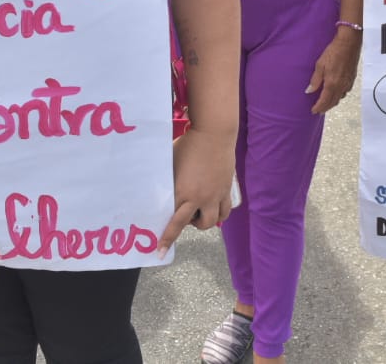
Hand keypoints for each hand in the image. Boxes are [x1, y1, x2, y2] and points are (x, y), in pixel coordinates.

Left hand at [158, 127, 234, 254]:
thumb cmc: (187, 145)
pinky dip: (218, 214)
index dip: (165, 235)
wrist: (214, 134)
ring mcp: (215, 195)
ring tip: (195, 214)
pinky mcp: (226, 190)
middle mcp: (199, 198)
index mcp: (182, 191)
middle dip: (178, 233)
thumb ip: (167, 180)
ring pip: (210, 222)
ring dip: (201, 222)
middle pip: (190, 225)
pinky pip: (224, 211)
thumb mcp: (170, 163)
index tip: (159, 251)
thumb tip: (159, 191)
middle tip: (171, 235)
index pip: (172, 220)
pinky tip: (212, 208)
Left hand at [307, 27, 360, 113]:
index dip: (319, 107)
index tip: (313, 111)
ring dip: (332, 102)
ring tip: (326, 103)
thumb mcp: (320, 65)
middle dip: (325, 107)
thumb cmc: (332, 53)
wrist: (349, 44)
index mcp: (332, 84)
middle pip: (333, 102)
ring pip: (340, 98)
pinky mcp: (352, 79)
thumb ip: (315, 80)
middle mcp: (341, 87)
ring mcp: (348, 83)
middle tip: (319, 110)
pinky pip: (345, 92)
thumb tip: (309, 91)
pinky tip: (336, 93)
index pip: (324, 101)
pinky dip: (339, 96)